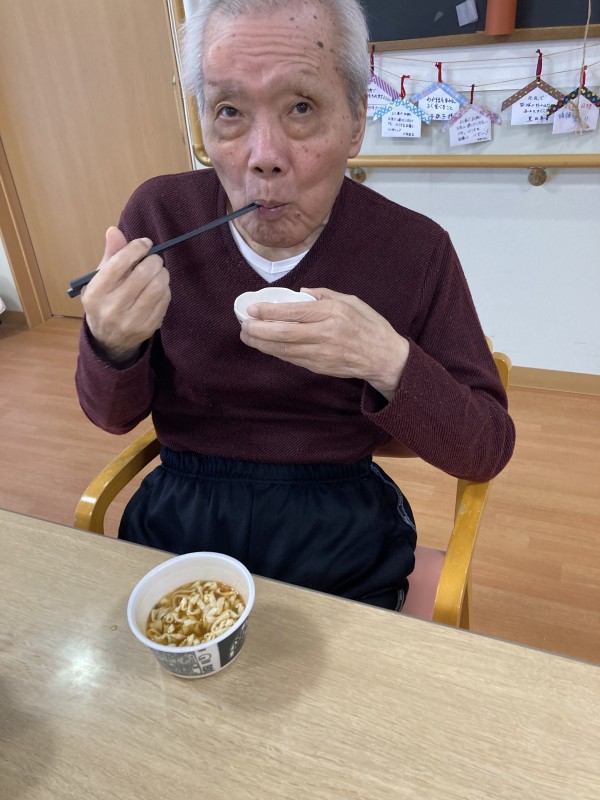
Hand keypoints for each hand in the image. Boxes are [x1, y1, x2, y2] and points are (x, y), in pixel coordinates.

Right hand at [82, 227, 170, 361]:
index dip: (135, 249)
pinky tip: (159, 286)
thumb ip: (109, 255)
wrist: (109, 340)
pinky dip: (165, 288)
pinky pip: (164, 300)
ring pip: (157, 288)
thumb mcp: (99, 280)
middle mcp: (112, 309)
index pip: (118, 264)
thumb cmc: (104, 301)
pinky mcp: (148, 328)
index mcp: (95, 294)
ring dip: (162, 273)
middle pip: (142, 275)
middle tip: (154, 258)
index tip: (144, 243)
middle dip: (153, 260)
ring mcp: (131, 321)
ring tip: (158, 270)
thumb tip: (114, 230)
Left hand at [240, 287, 408, 399]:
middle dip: (259, 330)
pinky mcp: (319, 367)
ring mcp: (322, 353)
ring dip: (262, 344)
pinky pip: (292, 359)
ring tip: (247, 336)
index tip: (252, 309)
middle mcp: (325, 334)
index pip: (294, 311)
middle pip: (284, 334)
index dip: (269, 311)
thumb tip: (299, 291)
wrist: (383, 357)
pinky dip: (276, 353)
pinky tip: (265, 346)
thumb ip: (323, 294)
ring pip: (284, 350)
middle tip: (244, 325)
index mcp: (332, 313)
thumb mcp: (350, 300)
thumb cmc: (368, 325)